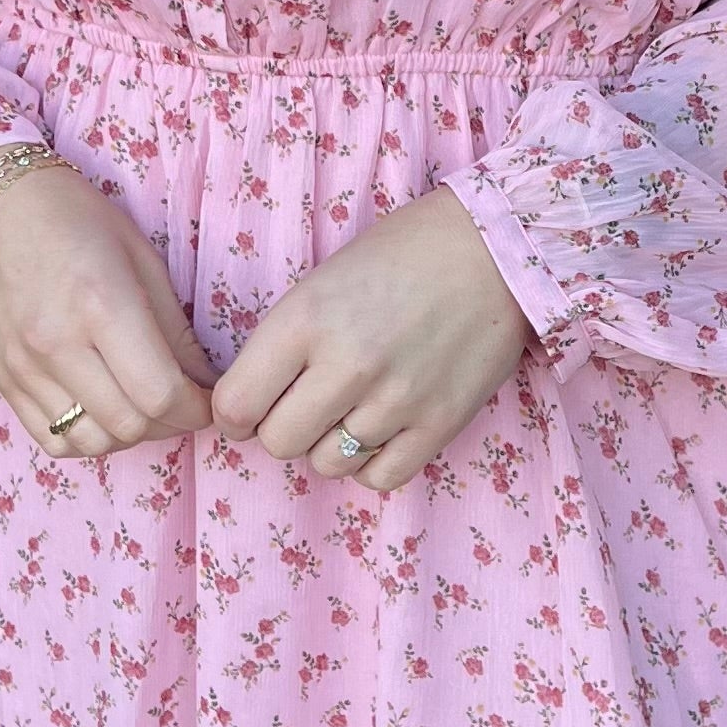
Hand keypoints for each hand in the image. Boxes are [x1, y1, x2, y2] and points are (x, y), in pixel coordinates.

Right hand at [0, 154, 214, 461]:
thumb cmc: (75, 218)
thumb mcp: (140, 257)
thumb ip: (174, 328)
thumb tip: (202, 383)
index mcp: (101, 305)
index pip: (160, 394)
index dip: (196, 408)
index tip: (206, 398)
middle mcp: (57, 344)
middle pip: (129, 426)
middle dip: (169, 423)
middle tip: (179, 400)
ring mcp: (24, 367)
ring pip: (91, 442)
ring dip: (127, 434)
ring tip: (139, 405)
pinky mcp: (3, 380)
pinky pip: (51, 439)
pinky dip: (85, 437)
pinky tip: (100, 409)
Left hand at [208, 187, 531, 493]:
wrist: (493, 248)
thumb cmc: (401, 255)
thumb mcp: (322, 281)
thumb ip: (285, 342)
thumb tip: (249, 406)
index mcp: (306, 319)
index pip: (235, 404)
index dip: (233, 414)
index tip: (247, 409)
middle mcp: (348, 364)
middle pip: (279, 442)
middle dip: (280, 430)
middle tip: (301, 407)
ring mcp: (397, 399)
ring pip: (328, 465)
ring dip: (329, 444)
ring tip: (350, 410)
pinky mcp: (440, 424)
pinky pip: (380, 478)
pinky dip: (372, 462)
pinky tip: (380, 429)